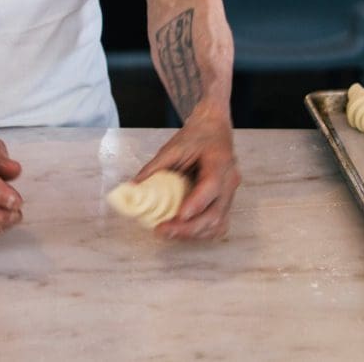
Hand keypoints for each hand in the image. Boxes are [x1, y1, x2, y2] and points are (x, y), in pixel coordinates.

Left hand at [135, 113, 239, 239]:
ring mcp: (230, 194)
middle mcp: (229, 180)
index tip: (179, 216)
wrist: (214, 129)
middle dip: (189, 227)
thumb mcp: (173, 146)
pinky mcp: (225, 202)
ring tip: (169, 232)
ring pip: (218, 223)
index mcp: (219, 161)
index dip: (197, 203)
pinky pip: (218, 224)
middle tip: (163, 230)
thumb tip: (133, 188)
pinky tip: (183, 232)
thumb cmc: (196, 136)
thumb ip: (155, 167)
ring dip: (193, 234)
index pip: (212, 186)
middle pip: (216, 212)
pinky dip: (201, 233)